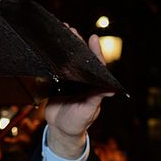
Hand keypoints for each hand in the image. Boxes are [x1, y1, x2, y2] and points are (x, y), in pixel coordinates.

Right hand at [44, 34, 113, 158]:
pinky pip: (56, 67)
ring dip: (66, 46)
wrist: (60, 130)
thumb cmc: (78, 123)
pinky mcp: (57, 83)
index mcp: (93, 85)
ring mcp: (70, 81)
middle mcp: (82, 81)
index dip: (95, 51)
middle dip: (77, 43)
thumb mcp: (88, 112)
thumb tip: (111, 90)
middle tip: (71, 29)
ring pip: (69, 60)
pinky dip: (53, 57)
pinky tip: (49, 47)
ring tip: (61, 30)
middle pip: (81, 58)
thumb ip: (96, 100)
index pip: (96, 65)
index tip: (93, 38)